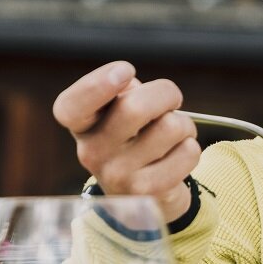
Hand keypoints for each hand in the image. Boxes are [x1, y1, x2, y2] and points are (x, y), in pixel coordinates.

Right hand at [54, 61, 199, 223]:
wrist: (146, 193)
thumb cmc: (135, 138)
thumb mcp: (119, 112)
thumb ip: (123, 94)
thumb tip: (134, 89)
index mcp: (82, 126)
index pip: (71, 107)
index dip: (97, 85)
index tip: (127, 70)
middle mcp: (92, 152)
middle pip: (134, 107)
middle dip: (166, 93)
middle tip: (172, 100)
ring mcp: (117, 175)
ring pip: (170, 126)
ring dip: (184, 124)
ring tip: (174, 134)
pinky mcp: (146, 192)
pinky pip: (187, 152)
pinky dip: (191, 147)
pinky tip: (177, 155)